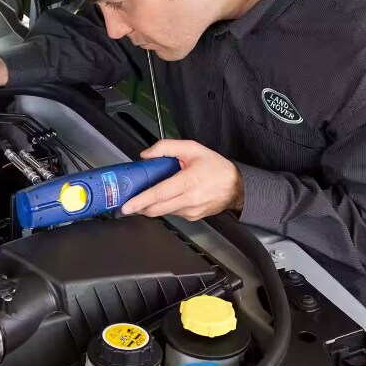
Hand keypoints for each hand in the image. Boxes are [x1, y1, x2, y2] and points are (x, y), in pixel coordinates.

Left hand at [121, 139, 243, 220]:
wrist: (237, 186)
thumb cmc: (216, 167)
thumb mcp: (192, 148)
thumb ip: (166, 147)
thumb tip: (146, 155)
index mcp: (189, 181)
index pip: (160, 194)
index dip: (141, 200)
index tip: (127, 206)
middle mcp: (190, 199)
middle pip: (157, 209)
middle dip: (139, 207)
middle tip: (128, 202)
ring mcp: (191, 211)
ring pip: (163, 212)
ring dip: (152, 206)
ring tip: (150, 194)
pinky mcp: (193, 217)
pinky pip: (173, 213)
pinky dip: (165, 206)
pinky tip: (168, 196)